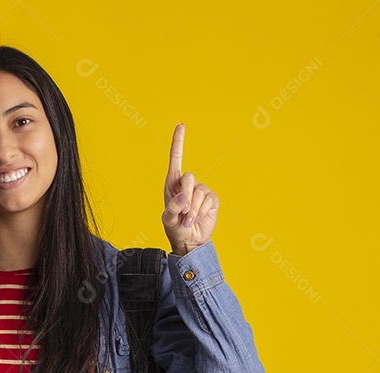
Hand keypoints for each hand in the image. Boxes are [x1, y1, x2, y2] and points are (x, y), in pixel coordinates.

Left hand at [162, 122, 217, 254]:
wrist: (190, 241)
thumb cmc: (175, 229)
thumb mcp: (168, 220)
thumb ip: (173, 208)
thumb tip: (184, 197)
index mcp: (173, 184)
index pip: (176, 159)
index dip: (178, 142)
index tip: (181, 125)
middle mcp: (187, 184)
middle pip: (190, 177)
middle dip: (186, 196)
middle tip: (183, 213)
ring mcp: (200, 191)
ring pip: (200, 191)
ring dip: (193, 209)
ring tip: (189, 220)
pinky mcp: (211, 199)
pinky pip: (209, 199)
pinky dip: (202, 211)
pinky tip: (197, 219)